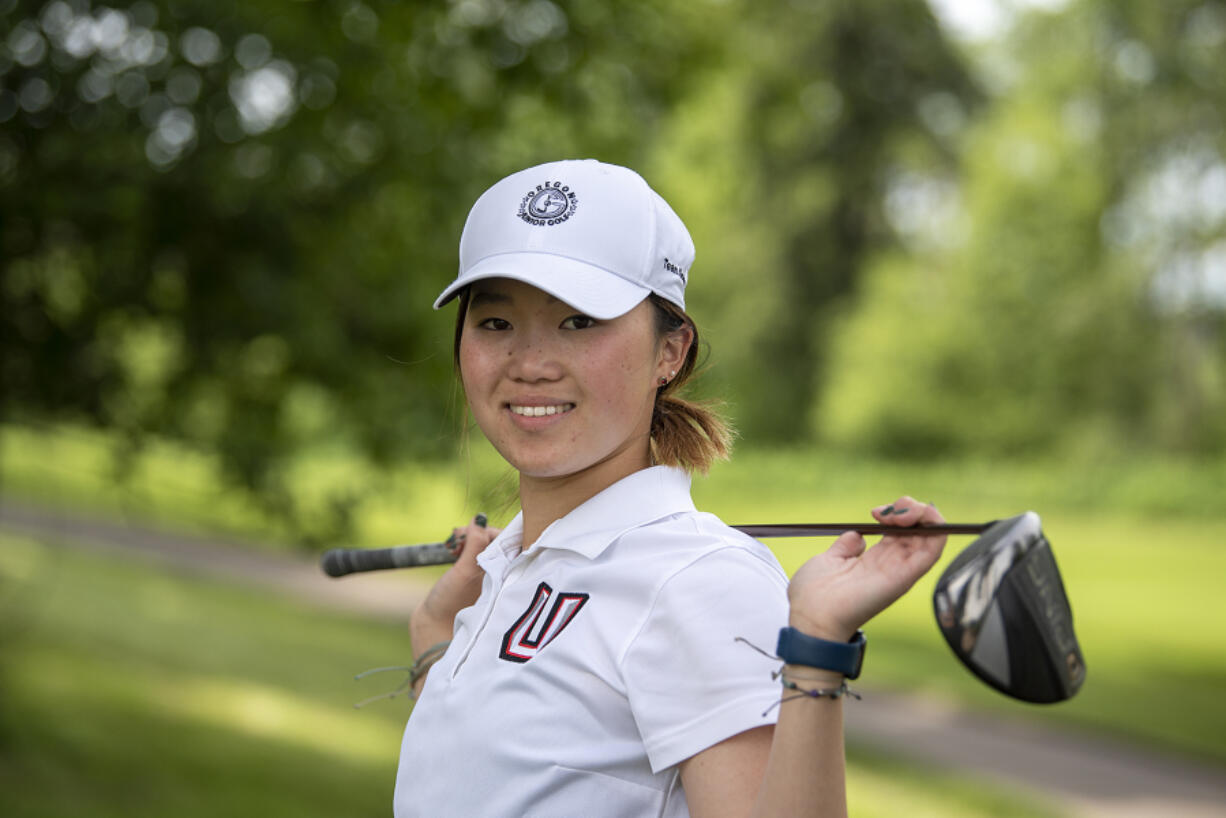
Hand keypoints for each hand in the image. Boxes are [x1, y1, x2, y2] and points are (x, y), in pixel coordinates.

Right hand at [410, 516, 500, 654]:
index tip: (474, 532)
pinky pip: (472, 551)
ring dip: (466, 538)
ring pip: (482, 544)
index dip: (491, 531)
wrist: (434, 628)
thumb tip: (480, 519)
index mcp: (509, 573)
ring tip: (451, 547)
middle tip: (457, 538)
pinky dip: (462, 546)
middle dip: (476, 533)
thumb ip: (476, 543)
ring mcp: (488, 574)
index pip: (511, 540)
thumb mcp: (466, 571)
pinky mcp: (473, 575)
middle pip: (495, 540)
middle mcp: (502, 572)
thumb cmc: (453, 604)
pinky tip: (450, 550)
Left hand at [787, 496, 946, 641]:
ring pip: (930, 538)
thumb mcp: (829, 560)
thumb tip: (857, 534)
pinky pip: (931, 552)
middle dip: (910, 509)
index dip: (895, 514)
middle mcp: (891, 566)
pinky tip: (924, 515)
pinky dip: (934, 530)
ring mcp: (899, 572)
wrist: (810, 617)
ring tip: (901, 510)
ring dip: (923, 516)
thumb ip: (846, 548)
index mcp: (874, 561)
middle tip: (889, 508)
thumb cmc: (813, 595)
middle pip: (918, 532)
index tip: (875, 511)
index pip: (899, 534)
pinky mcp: (903, 578)